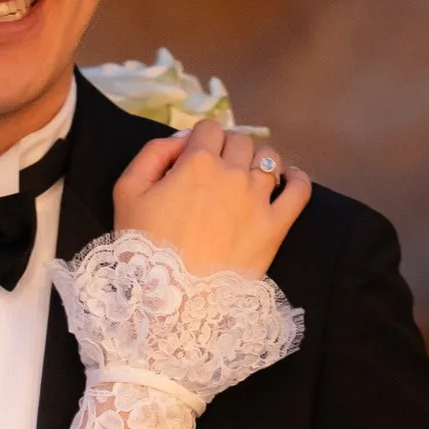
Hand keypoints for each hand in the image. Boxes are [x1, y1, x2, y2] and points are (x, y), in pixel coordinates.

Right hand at [112, 118, 310, 279]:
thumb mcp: (128, 191)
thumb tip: (182, 139)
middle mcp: (233, 173)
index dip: (201, 139)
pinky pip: (300, 190)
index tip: (195, 157)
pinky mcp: (276, 226)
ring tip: (249, 177)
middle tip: (218, 172)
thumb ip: (153, 153)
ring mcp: (258, 199)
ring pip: (270, 158)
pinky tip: (290, 179)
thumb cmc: (143, 247)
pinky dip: (297, 179)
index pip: (208, 128)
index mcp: (197, 162)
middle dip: (228, 149)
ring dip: (258, 161)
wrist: (172, 300)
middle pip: (240, 141)